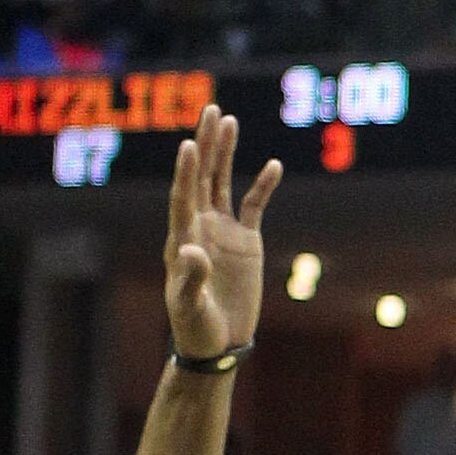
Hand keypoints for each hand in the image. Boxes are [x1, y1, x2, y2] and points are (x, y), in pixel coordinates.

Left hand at [164, 102, 282, 360]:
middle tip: (211, 110)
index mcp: (182, 239)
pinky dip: (262, 186)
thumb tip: (193, 250)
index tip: (189, 144)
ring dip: (225, 152)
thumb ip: (191, 279)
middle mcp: (199, 227)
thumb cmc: (195, 328)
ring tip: (229, 120)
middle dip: (206, 144)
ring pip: (222, 182)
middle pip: (201, 177)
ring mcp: (222, 231)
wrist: (217, 343)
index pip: (183, 197)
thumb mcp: (190, 307)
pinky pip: (253, 206)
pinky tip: (272, 165)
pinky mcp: (244, 241)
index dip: (186, 172)